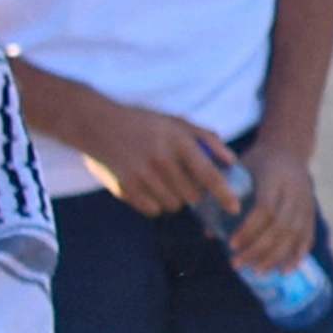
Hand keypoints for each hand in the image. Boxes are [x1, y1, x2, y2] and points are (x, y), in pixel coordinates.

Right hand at [88, 103, 242, 216]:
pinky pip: (153, 210)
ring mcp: (141, 175)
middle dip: (194, 193)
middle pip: (193, 196)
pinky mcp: (125, 187)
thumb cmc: (144, 123)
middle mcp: (160, 159)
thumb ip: (207, 139)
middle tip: (183, 181)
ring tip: (163, 181)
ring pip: (174, 205)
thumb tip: (231, 161)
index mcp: (177, 141)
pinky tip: (148, 187)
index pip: (208, 175)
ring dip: (174, 198)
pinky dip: (155, 204)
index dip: (225, 195)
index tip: (235, 208)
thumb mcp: (176, 122)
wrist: (97, 123)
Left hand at [224, 140, 319, 276]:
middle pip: (280, 226)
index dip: (249, 229)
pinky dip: (297, 256)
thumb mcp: (239, 170)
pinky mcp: (311, 212)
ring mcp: (306, 203)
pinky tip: (286, 271)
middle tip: (238, 264)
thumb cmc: (257, 162)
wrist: (288, 150)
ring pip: (294, 235)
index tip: (232, 244)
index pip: (264, 209)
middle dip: (258, 249)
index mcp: (274, 177)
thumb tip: (209, 232)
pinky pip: (307, 237)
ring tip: (257, 272)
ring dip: (275, 257)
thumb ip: (224, 196)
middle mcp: (294, 191)